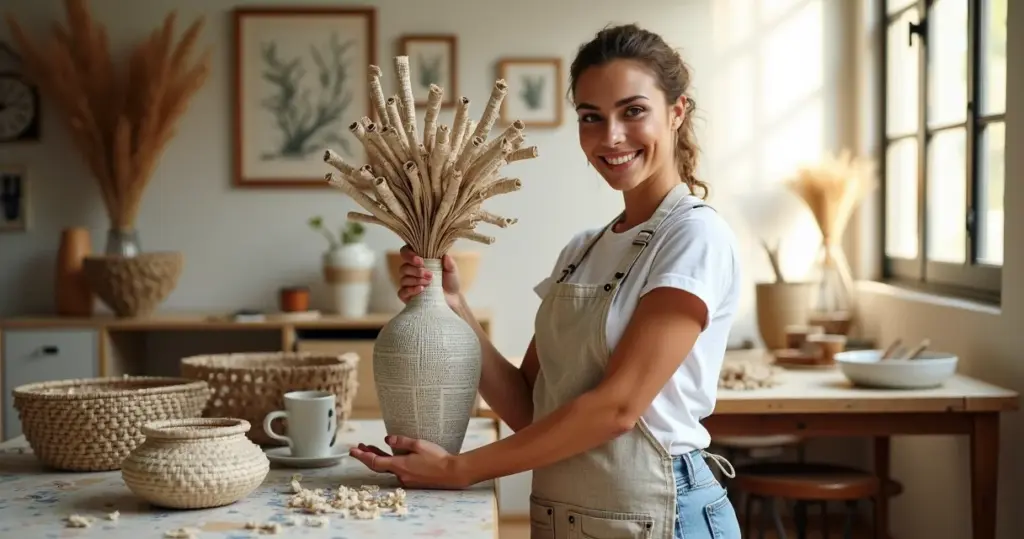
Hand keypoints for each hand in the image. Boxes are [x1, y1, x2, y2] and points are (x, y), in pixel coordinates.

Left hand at [349, 435, 468, 488]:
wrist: (452, 473)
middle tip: (357, 447)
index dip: (362, 456)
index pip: (375, 462)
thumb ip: (401, 442)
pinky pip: (397, 471)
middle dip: (367, 455)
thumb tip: (386, 439)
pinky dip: (390, 463)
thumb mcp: (419, 444)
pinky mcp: (413, 481)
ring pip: (388, 468)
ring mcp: (406, 480)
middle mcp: (400, 475)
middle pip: (378, 466)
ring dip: (379, 458)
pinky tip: (391, 457)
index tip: (352, 450)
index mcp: (400, 465)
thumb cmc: (437, 458)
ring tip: (370, 448)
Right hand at [397, 245, 462, 310]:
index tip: (420, 261)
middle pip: (404, 268)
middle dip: (416, 271)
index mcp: (418, 261)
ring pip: (404, 279)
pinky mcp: (408, 296)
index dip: (409, 255)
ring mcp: (408, 284)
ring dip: (416, 280)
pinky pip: (402, 292)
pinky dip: (411, 290)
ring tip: (429, 282)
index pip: (405, 253)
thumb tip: (444, 255)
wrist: (453, 299)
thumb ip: (449, 262)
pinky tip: (421, 289)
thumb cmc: (450, 282)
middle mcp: (411, 272)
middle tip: (430, 275)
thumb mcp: (452, 270)